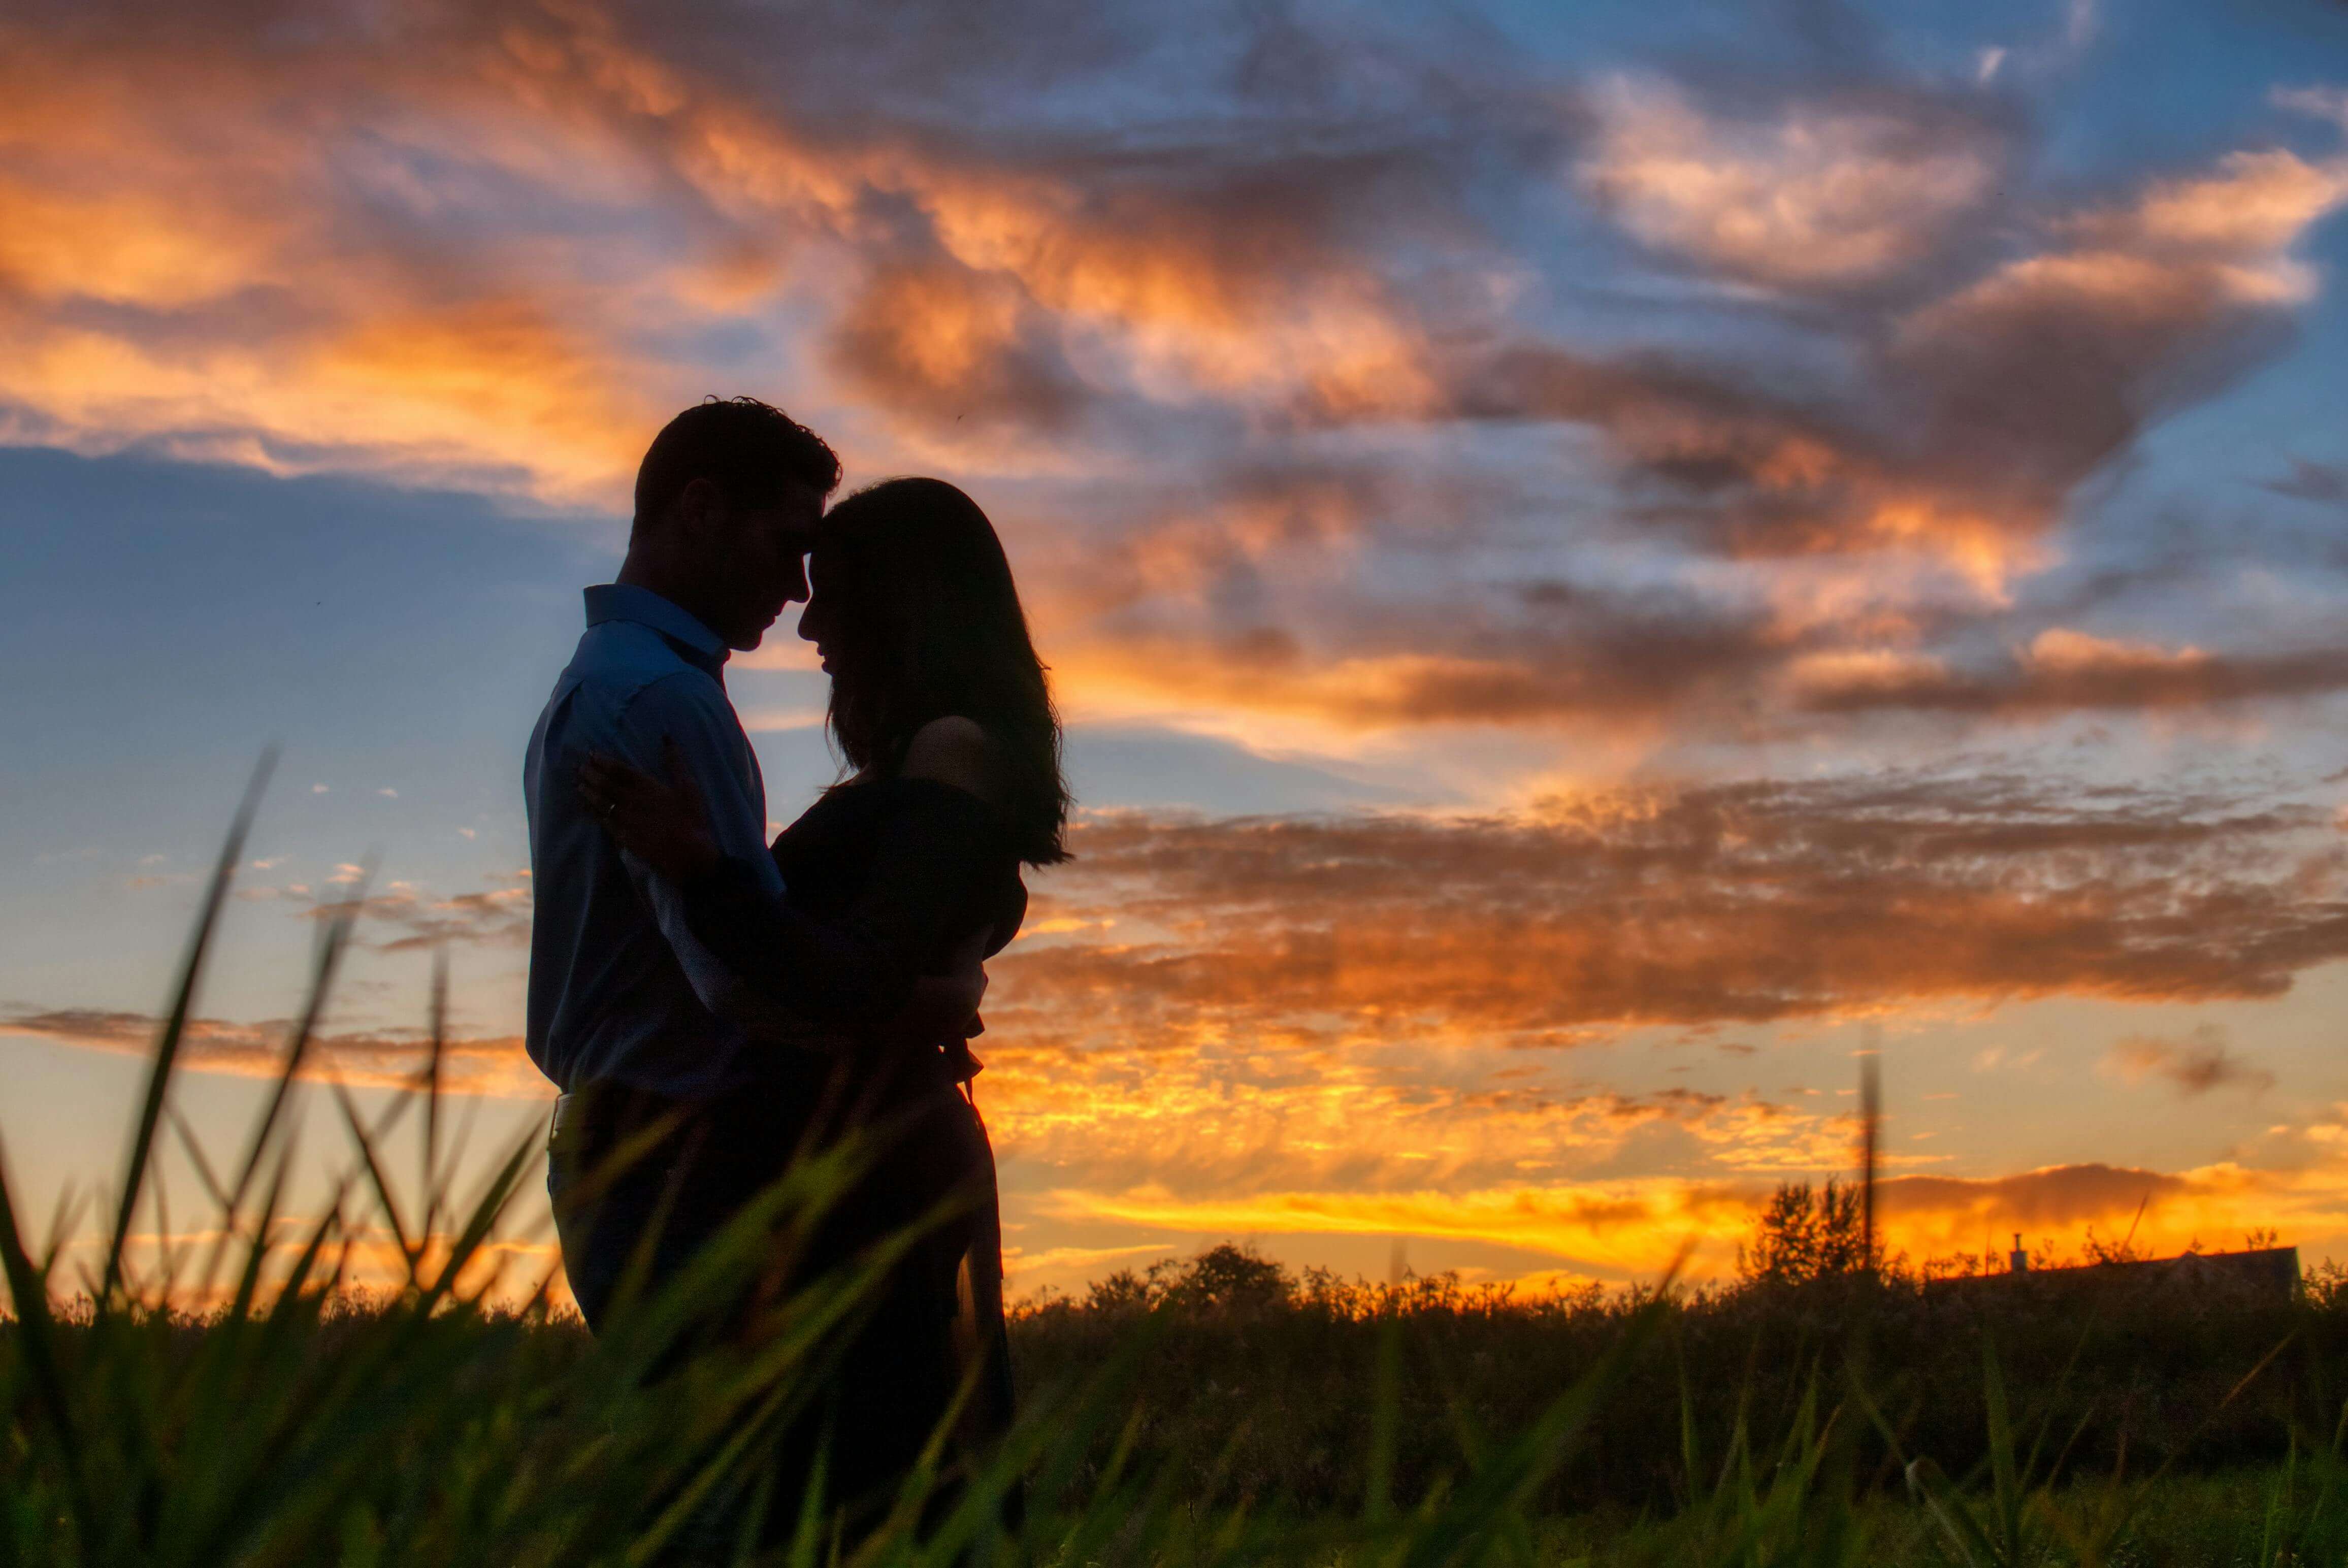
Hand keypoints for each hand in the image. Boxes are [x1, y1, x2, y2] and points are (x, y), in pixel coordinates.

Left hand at [578, 738, 722, 882]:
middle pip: (606, 785)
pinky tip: (585, 807)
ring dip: (587, 792)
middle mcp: (633, 802)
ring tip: (577, 783)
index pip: (621, 771)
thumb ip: (676, 762)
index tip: (591, 754)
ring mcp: (626, 821)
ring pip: (601, 802)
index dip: (604, 762)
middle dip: (590, 775)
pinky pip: (603, 822)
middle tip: (578, 767)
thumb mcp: (689, 788)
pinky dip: (592, 813)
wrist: (690, 858)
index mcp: (649, 787)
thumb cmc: (692, 821)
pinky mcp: (624, 838)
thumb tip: (665, 736)